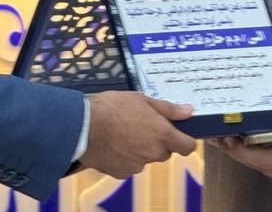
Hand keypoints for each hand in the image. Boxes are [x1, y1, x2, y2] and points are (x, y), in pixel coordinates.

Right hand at [79, 91, 195, 178]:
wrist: (83, 126)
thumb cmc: (112, 108)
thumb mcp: (142, 99)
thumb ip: (168, 109)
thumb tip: (188, 111)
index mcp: (162, 134)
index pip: (187, 147)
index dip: (185, 141)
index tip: (180, 135)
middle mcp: (152, 153)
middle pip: (164, 152)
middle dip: (157, 143)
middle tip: (142, 127)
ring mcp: (137, 165)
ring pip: (145, 159)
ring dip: (139, 150)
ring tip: (122, 134)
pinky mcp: (121, 172)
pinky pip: (128, 166)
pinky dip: (123, 158)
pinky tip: (113, 144)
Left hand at [209, 90, 271, 193]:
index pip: (255, 157)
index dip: (234, 146)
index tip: (221, 133)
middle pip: (253, 162)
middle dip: (234, 147)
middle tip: (219, 129)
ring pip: (261, 165)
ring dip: (245, 151)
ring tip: (232, 133)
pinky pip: (271, 166)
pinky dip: (258, 154)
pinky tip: (255, 140)